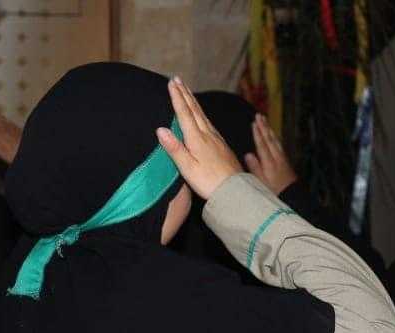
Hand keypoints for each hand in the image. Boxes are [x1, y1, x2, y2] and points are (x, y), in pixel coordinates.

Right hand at [156, 77, 242, 199]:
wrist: (234, 190)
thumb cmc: (208, 182)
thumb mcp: (187, 167)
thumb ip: (174, 148)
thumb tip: (160, 129)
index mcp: (197, 139)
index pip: (184, 113)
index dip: (177, 97)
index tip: (171, 82)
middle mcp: (207, 134)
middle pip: (194, 110)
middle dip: (184, 93)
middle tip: (177, 79)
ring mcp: (216, 139)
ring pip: (202, 114)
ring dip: (193, 101)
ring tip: (187, 91)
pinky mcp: (221, 145)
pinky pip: (209, 123)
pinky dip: (202, 113)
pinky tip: (202, 115)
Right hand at [245, 114, 296, 194]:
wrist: (292, 196)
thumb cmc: (274, 191)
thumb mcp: (261, 183)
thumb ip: (255, 168)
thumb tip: (248, 154)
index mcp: (269, 162)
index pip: (262, 144)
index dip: (257, 133)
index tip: (253, 123)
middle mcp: (276, 157)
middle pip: (269, 139)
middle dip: (264, 127)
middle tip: (259, 115)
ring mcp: (282, 158)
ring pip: (275, 140)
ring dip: (269, 129)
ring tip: (265, 121)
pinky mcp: (285, 161)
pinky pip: (279, 144)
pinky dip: (275, 137)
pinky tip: (273, 135)